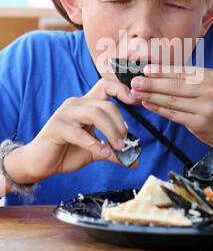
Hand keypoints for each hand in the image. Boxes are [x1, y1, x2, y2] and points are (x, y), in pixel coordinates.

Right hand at [14, 78, 137, 183]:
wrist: (39, 164)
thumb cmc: (67, 152)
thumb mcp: (96, 151)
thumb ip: (113, 151)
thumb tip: (134, 160)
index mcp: (86, 105)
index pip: (105, 85)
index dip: (121, 89)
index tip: (135, 100)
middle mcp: (76, 104)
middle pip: (106, 105)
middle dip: (120, 125)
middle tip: (125, 144)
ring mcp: (65, 114)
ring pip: (95, 114)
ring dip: (111, 132)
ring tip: (118, 148)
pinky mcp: (56, 127)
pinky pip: (79, 133)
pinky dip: (95, 143)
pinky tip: (103, 153)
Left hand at [130, 64, 212, 148]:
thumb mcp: (207, 85)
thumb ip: (186, 79)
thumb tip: (156, 72)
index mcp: (211, 76)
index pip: (181, 72)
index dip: (161, 71)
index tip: (145, 70)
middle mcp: (209, 91)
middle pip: (174, 86)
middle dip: (152, 83)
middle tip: (135, 81)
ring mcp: (205, 108)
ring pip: (171, 101)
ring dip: (151, 96)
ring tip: (136, 92)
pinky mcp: (198, 123)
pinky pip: (173, 114)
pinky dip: (158, 108)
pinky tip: (147, 103)